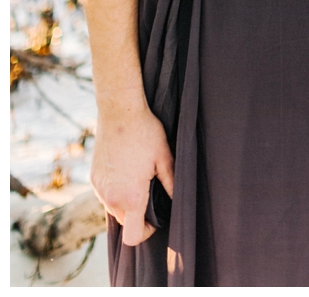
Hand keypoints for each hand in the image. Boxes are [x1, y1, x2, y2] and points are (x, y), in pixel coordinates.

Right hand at [91, 104, 173, 245]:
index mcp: (131, 197)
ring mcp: (99, 188)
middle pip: (124, 222)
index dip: (147, 233)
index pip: (133, 236)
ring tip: (138, 180)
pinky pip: (104, 195)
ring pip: (113, 209)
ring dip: (125, 203)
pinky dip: (115, 191)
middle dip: (137, 215)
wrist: (119, 111)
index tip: (156, 217)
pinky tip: (126, 171)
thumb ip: (171, 183)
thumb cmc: (145, 132)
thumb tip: (177, 200)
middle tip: (151, 194)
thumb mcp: (164, 157)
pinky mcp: (93, 177)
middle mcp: (111, 198)